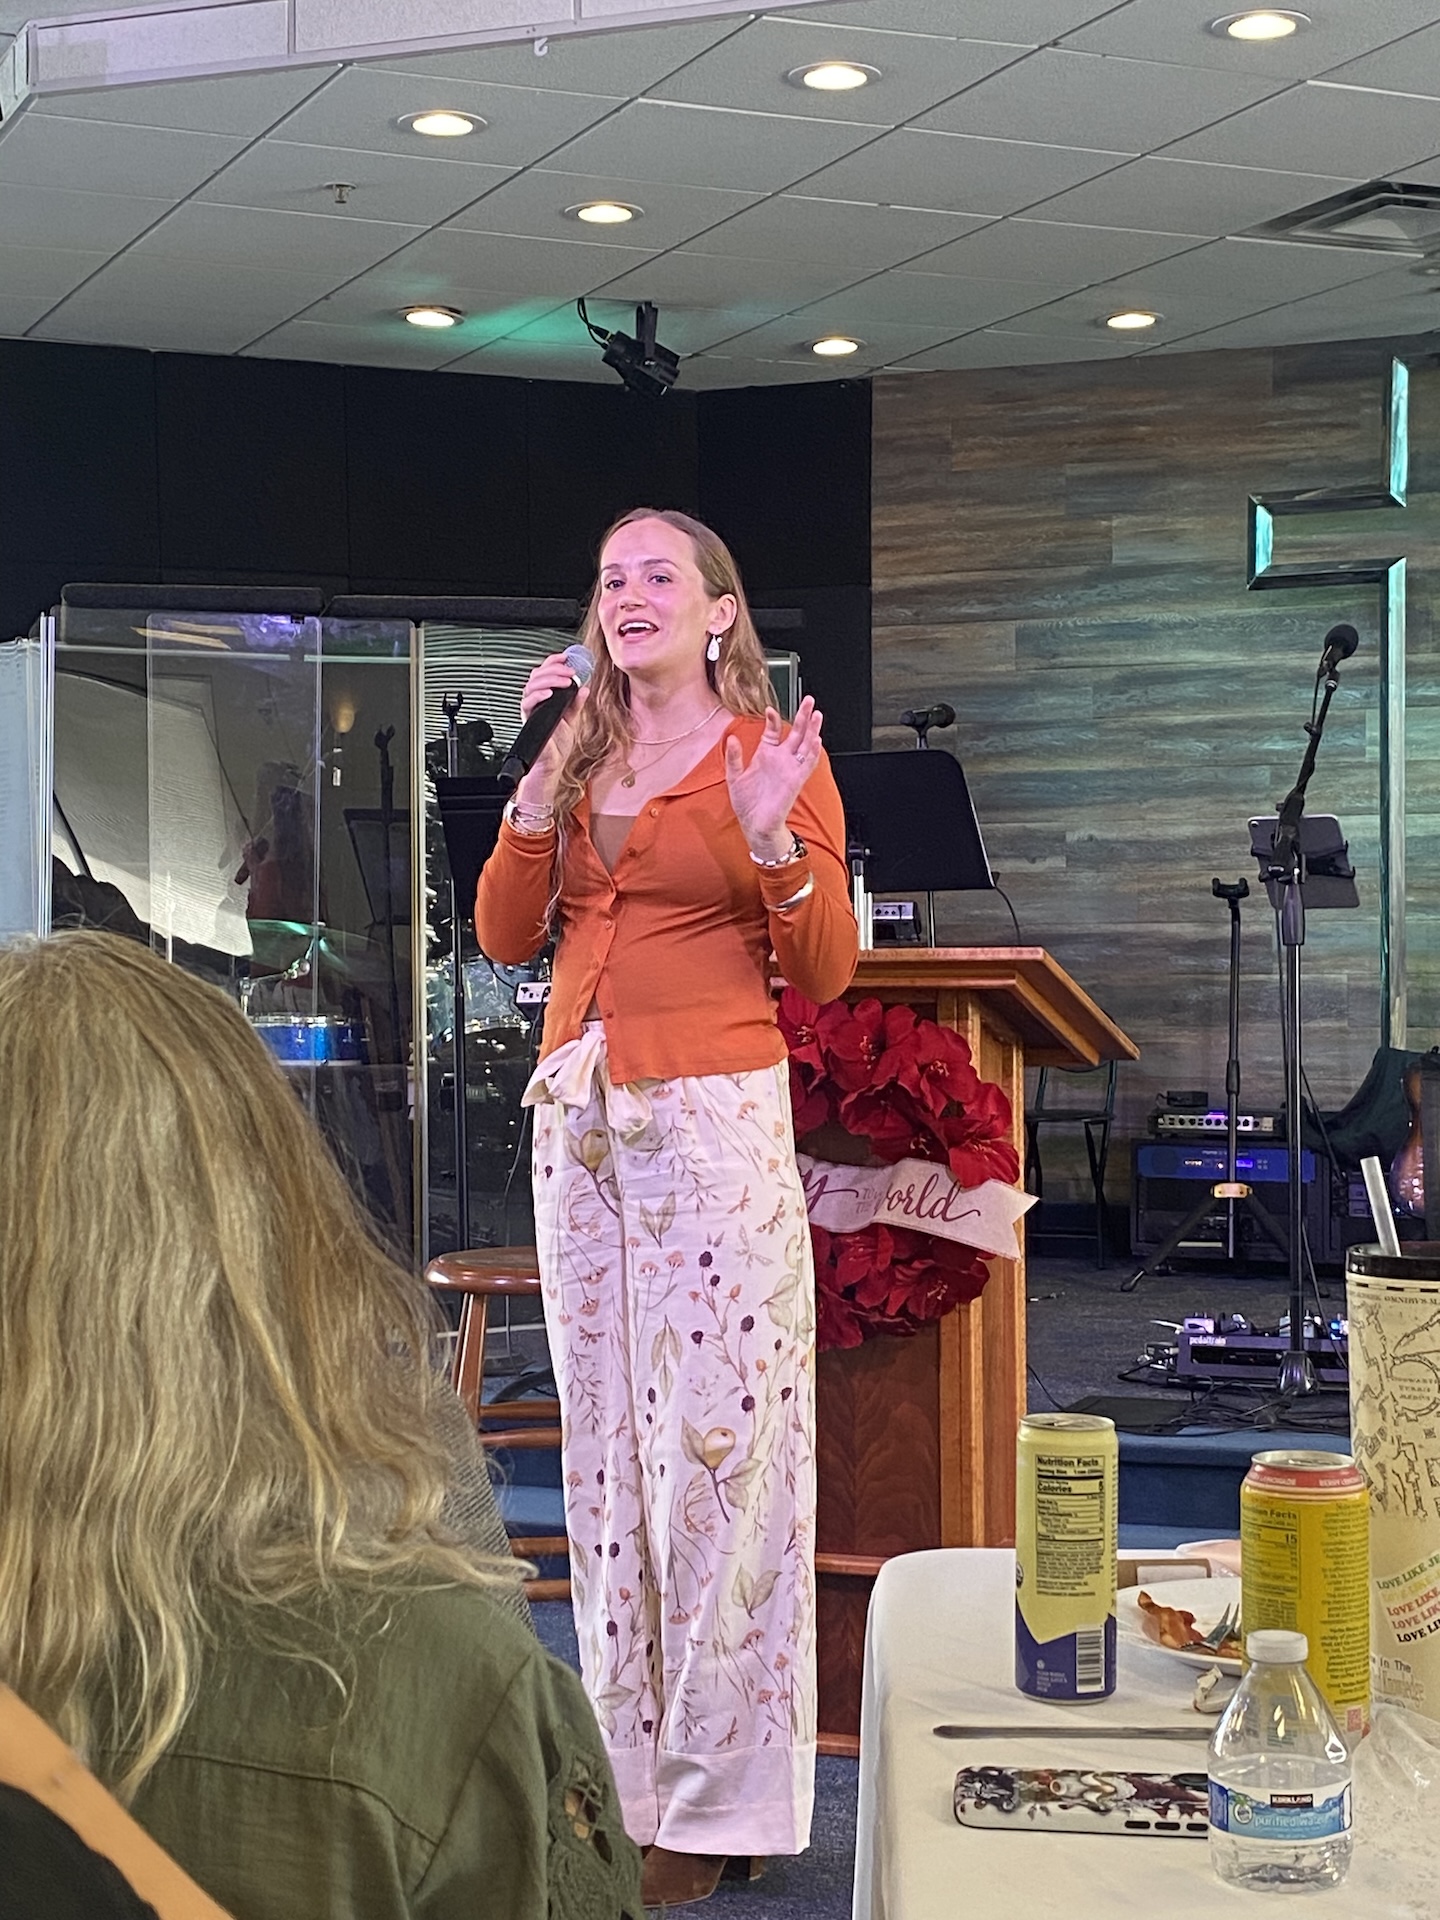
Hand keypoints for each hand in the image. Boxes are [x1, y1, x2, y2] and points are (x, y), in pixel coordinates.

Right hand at [513, 652, 587, 806]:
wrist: (552, 764)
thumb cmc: (557, 744)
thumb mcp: (573, 719)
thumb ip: (576, 703)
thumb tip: (584, 688)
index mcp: (546, 699)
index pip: (545, 673)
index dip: (554, 662)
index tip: (567, 657)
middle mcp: (536, 702)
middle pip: (537, 675)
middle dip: (554, 669)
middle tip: (570, 671)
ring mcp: (531, 710)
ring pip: (531, 685)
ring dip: (550, 679)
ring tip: (566, 681)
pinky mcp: (529, 720)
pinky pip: (527, 703)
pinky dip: (538, 696)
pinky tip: (550, 694)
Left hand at [724, 697, 823, 861]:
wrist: (754, 824)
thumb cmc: (747, 803)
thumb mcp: (734, 777)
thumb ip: (734, 757)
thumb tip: (731, 738)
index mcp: (766, 755)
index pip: (773, 731)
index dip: (773, 719)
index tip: (769, 709)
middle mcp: (781, 760)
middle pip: (796, 732)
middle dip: (803, 716)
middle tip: (808, 700)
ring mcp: (790, 769)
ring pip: (806, 744)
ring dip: (812, 730)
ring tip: (817, 714)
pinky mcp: (796, 780)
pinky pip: (808, 764)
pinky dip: (813, 752)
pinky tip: (816, 740)